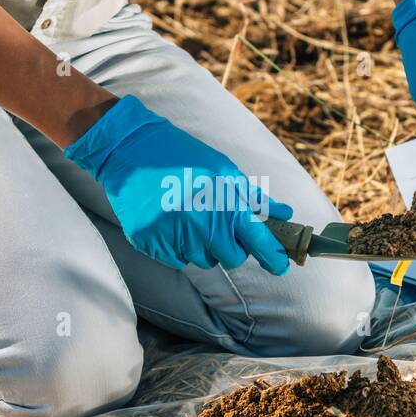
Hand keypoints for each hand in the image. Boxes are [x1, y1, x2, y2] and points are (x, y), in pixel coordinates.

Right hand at [65, 95, 292, 274]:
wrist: (131, 149)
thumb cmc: (182, 156)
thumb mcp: (223, 169)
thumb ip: (253, 196)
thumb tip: (285, 213)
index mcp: (224, 204)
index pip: (258, 242)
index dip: (272, 258)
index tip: (280, 266)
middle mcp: (201, 224)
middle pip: (230, 258)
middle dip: (230, 248)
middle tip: (217, 227)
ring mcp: (175, 235)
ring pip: (201, 260)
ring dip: (201, 245)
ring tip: (187, 216)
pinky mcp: (151, 242)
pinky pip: (175, 259)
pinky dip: (176, 246)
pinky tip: (168, 221)